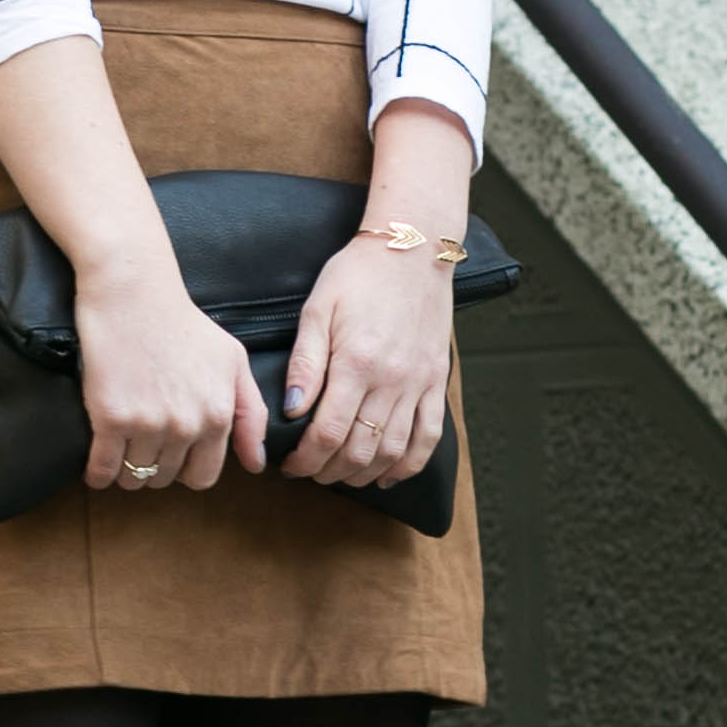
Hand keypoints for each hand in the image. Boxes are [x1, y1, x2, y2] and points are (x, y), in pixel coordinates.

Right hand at [72, 246, 271, 496]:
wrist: (133, 294)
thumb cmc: (183, 323)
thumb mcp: (233, 361)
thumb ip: (250, 413)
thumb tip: (256, 464)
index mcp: (218, 414)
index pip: (203, 476)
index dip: (186, 470)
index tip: (171, 456)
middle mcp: (187, 425)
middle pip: (166, 478)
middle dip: (154, 468)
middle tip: (143, 443)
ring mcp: (148, 424)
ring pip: (134, 477)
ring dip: (125, 471)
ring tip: (120, 449)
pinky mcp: (111, 418)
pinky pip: (102, 469)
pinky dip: (97, 473)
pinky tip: (95, 466)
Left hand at [279, 231, 454, 488]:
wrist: (412, 250)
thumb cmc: (358, 275)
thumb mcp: (318, 309)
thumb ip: (305, 363)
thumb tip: (290, 411)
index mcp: (356, 363)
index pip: (327, 433)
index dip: (305, 459)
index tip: (289, 465)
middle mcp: (391, 380)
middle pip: (359, 450)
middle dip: (328, 471)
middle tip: (309, 472)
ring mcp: (419, 384)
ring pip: (393, 451)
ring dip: (364, 474)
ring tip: (340, 476)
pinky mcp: (437, 382)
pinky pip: (429, 436)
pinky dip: (408, 465)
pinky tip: (388, 475)